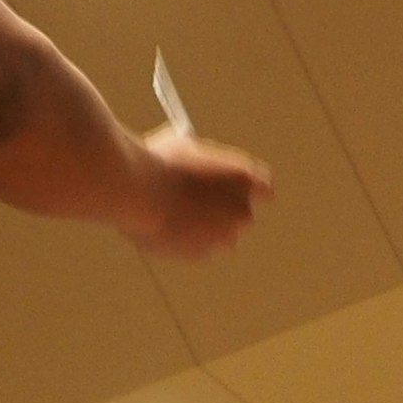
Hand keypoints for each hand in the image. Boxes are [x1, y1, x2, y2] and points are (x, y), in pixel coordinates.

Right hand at [123, 128, 271, 260]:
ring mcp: (224, 237)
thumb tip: (195, 161)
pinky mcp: (202, 255)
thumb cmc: (159, 162)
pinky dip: (187, 242)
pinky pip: (198, 249)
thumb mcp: (184, 147)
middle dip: (224, 212)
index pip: (264, 189)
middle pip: (242, 215)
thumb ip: (202, 160)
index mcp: (245, 179)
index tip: (232, 189)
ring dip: (206, 230)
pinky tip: (167, 228)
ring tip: (179, 216)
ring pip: (220, 237)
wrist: (138, 192)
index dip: (247, 189)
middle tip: (200, 204)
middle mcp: (242, 211)